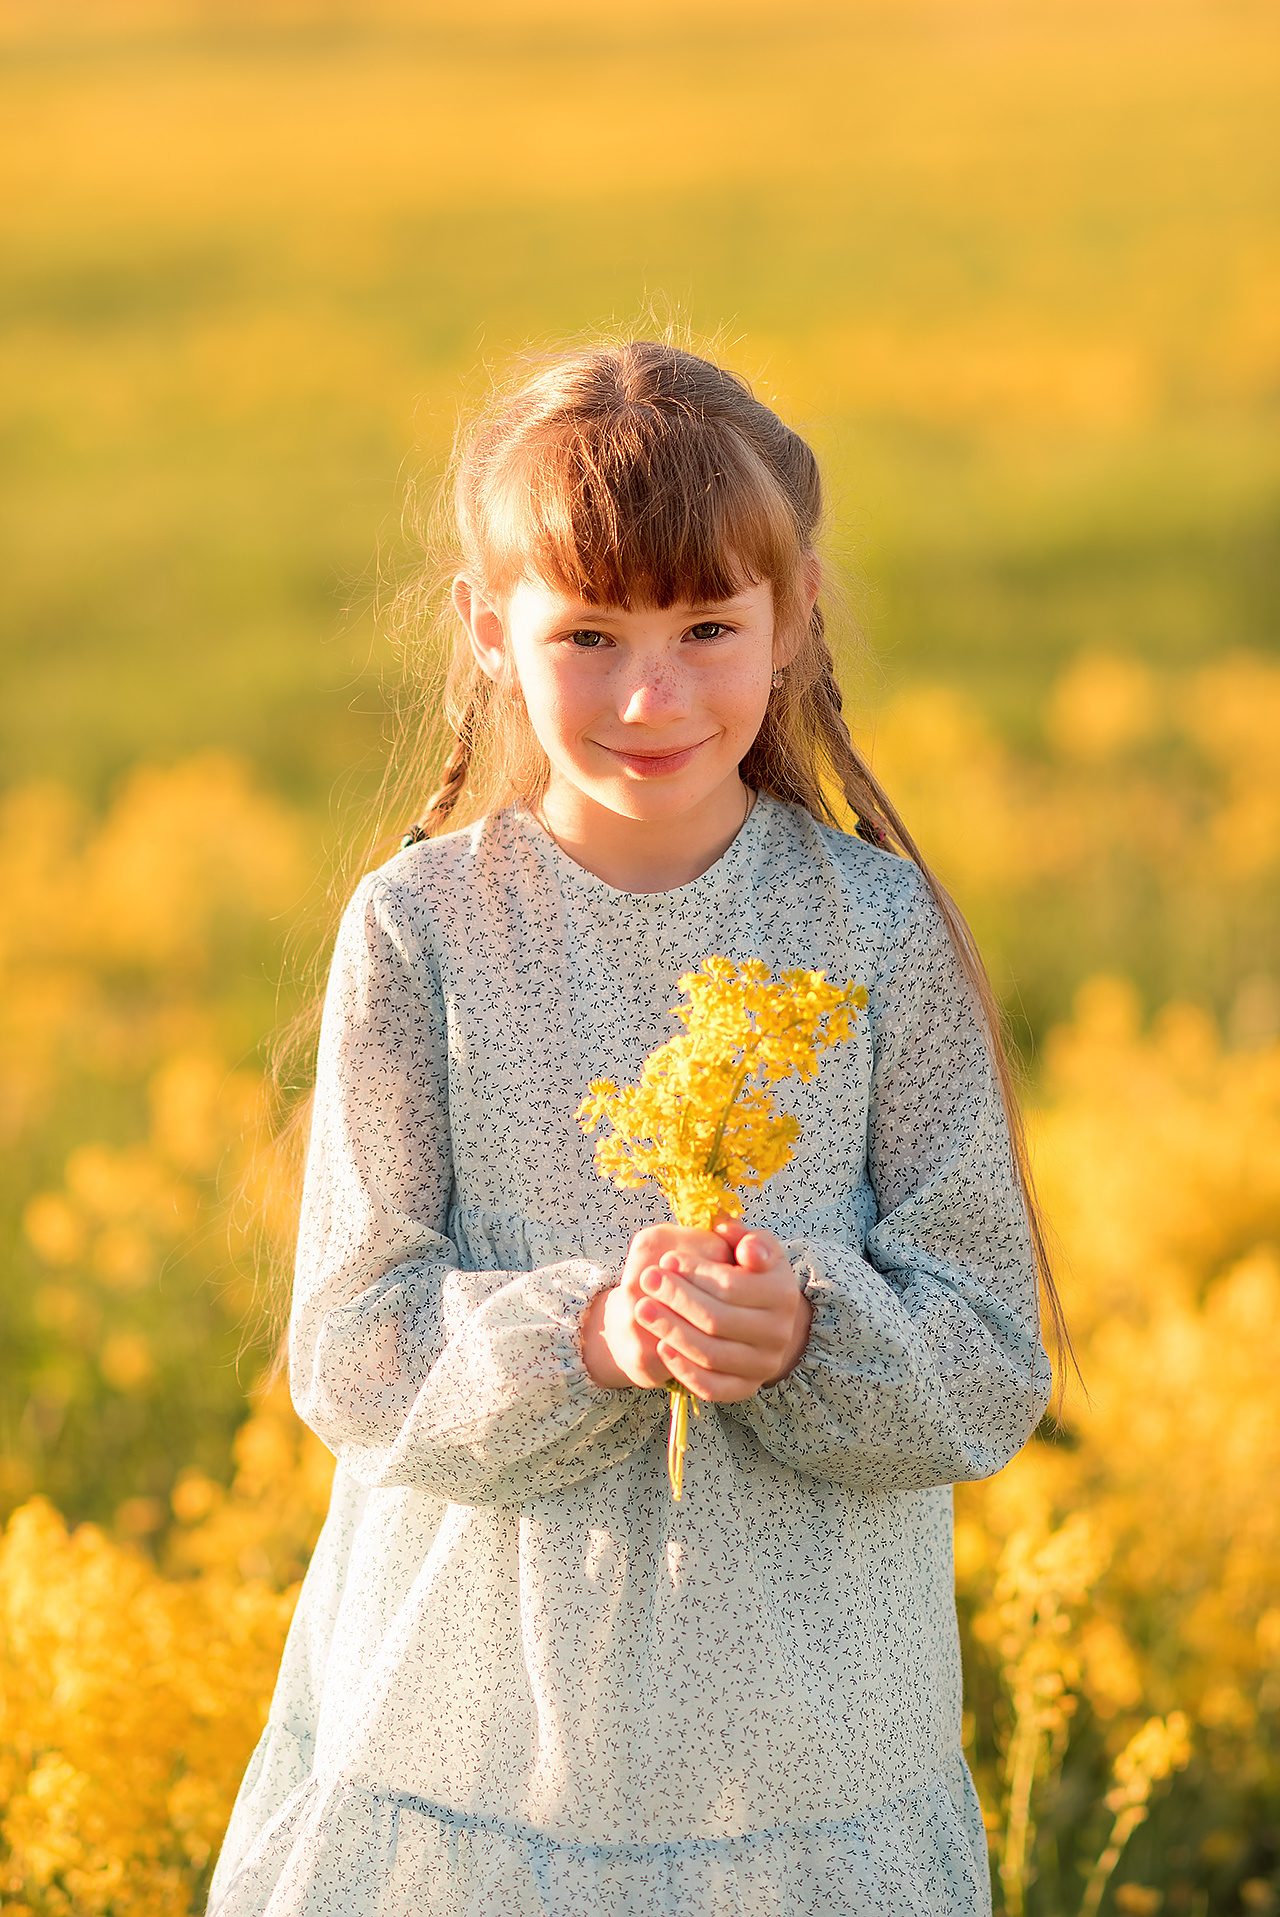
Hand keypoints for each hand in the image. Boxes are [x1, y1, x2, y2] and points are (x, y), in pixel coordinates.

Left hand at [582, 1219, 810, 1402]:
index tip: (667, 1260)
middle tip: (647, 1279)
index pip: (731, 1286)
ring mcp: (764, 1364)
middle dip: (677, 1299)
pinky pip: (712, 1386)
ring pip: (711, 1354)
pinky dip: (685, 1370)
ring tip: (642, 1309)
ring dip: (671, 1331)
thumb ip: (743, 1237)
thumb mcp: (753, 1248)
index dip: (695, 1273)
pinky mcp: (746, 1388)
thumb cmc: (750, 1275)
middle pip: (717, 1320)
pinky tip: (661, 1346)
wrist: (764, 1320)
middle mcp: (779, 1332)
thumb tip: (728, 1230)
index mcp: (783, 1292)